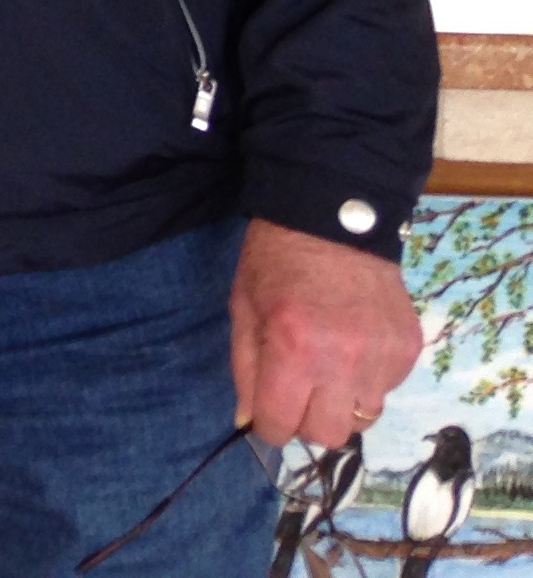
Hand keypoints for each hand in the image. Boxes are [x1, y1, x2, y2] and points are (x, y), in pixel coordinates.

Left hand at [232, 218, 423, 449]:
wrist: (334, 219)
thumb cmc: (275, 262)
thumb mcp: (243, 309)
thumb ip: (245, 370)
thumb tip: (249, 422)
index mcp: (294, 350)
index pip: (282, 425)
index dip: (269, 425)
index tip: (267, 414)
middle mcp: (344, 361)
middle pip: (330, 435)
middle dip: (307, 422)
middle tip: (298, 393)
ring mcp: (383, 357)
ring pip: (364, 417)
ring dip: (341, 404)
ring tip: (328, 367)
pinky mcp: (409, 350)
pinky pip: (387, 388)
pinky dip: (368, 379)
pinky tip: (353, 346)